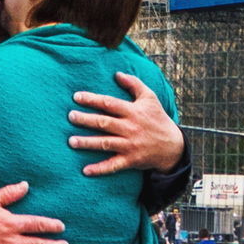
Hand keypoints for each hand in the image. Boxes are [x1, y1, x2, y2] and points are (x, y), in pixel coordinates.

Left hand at [68, 72, 183, 175]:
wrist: (172, 146)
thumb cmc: (158, 119)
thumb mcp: (150, 98)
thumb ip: (134, 84)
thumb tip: (117, 73)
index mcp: (133, 111)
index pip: (109, 103)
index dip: (92, 99)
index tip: (76, 97)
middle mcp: (130, 128)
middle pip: (104, 123)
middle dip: (86, 119)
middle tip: (70, 116)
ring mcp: (130, 145)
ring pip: (105, 143)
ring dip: (88, 143)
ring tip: (71, 141)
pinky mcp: (130, 160)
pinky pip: (113, 165)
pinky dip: (100, 169)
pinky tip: (85, 171)